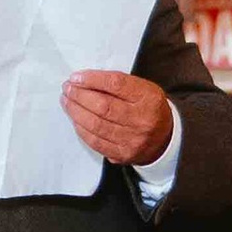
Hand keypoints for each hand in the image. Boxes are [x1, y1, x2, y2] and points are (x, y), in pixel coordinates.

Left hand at [59, 68, 174, 166]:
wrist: (165, 139)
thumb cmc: (148, 108)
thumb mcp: (143, 89)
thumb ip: (118, 84)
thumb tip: (84, 80)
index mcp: (149, 98)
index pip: (116, 84)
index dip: (92, 80)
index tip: (76, 77)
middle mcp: (142, 120)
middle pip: (103, 106)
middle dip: (79, 96)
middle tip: (67, 88)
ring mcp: (132, 140)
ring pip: (96, 125)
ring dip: (76, 112)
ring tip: (66, 101)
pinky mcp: (122, 154)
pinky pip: (95, 142)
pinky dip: (81, 129)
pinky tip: (75, 119)